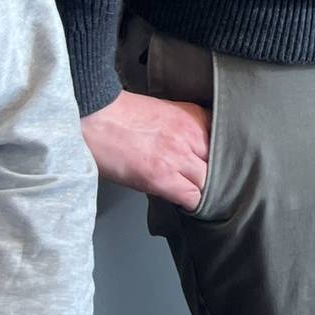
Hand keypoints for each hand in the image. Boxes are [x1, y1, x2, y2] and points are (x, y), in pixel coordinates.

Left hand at [81, 88, 209, 208]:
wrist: (97, 114)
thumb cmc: (105, 150)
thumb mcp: (130, 182)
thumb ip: (161, 187)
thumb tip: (179, 191)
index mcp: (161, 175)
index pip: (195, 197)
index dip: (195, 202)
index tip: (192, 202)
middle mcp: (179, 153)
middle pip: (210, 177)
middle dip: (204, 185)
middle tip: (197, 184)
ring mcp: (188, 130)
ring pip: (217, 154)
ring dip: (210, 161)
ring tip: (204, 164)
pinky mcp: (190, 112)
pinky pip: (214, 129)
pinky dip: (213, 138)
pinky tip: (206, 143)